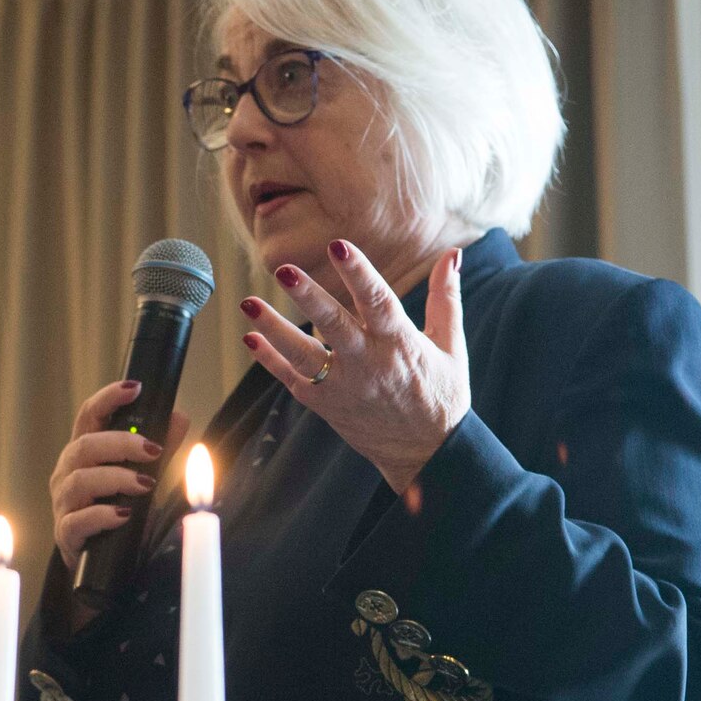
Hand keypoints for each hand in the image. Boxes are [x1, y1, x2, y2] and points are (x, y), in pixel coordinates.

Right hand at [50, 379, 190, 575]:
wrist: (102, 566)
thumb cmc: (119, 514)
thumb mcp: (142, 477)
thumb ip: (159, 449)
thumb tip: (178, 416)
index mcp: (84, 453)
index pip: (89, 416)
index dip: (108, 398)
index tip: (135, 388)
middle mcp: (68, 473)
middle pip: (84, 445)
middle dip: (121, 443)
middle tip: (153, 450)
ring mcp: (64, 503)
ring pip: (80, 480)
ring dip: (116, 478)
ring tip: (145, 485)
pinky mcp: (66, 534)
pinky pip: (78, 520)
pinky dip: (102, 515)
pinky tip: (123, 515)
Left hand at [240, 240, 468, 495]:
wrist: (424, 454)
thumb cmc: (439, 394)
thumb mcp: (450, 346)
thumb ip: (445, 298)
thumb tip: (452, 253)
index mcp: (400, 344)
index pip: (377, 302)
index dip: (358, 274)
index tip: (338, 246)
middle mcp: (368, 365)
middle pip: (333, 325)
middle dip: (307, 296)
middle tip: (283, 270)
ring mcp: (342, 387)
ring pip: (303, 354)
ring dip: (274, 327)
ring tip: (248, 302)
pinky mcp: (325, 405)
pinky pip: (292, 380)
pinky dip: (270, 359)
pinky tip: (250, 336)